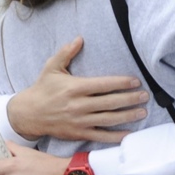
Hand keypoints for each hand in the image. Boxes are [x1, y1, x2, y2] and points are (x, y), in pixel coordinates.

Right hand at [8, 36, 148, 141]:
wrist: (28, 114)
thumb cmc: (43, 88)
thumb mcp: (52, 67)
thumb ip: (66, 52)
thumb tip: (80, 38)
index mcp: (75, 88)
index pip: (103, 85)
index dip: (121, 83)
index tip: (136, 81)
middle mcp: (78, 105)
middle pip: (109, 103)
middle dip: (129, 99)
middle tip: (145, 95)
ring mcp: (79, 121)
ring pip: (108, 120)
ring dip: (127, 116)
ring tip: (142, 111)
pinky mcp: (78, 133)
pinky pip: (100, 136)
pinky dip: (115, 136)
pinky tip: (129, 133)